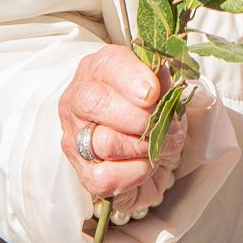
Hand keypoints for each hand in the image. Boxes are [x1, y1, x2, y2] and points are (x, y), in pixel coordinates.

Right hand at [59, 46, 187, 221]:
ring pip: (106, 142)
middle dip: (138, 116)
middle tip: (167, 125)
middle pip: (95, 102)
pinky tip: (146, 164)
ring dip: (145, 146)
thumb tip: (161, 75)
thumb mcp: (162, 89)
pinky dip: (136, 172)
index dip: (131, 77)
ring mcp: (75, 139)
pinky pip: (107, 177)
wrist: (152, 152)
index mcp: (97, 70)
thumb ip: (162, 80)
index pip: (106, 65)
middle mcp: (77, 102)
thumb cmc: (153, 112)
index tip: (153, 92)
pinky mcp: (83, 173)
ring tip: (164, 144)